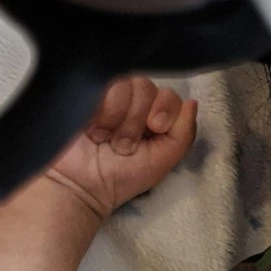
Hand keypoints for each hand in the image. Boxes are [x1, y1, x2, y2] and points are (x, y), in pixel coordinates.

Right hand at [47, 76, 197, 218]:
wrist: (79, 187)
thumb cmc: (121, 177)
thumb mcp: (163, 160)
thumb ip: (184, 133)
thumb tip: (192, 102)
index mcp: (152, 114)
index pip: (169, 93)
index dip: (165, 110)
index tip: (154, 130)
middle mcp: (130, 101)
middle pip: (147, 86)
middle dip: (137, 119)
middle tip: (124, 144)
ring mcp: (105, 94)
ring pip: (125, 83)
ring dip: (118, 117)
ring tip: (105, 139)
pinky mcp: (83, 93)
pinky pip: (100, 84)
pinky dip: (100, 110)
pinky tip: (91, 129)